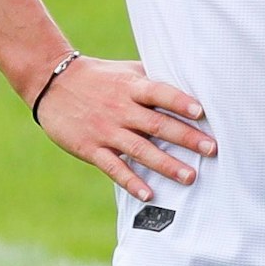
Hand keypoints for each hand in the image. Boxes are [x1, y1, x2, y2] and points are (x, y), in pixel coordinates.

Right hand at [35, 55, 214, 203]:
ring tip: (189, 177)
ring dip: (166, 164)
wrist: (52, 82)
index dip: (180, 102)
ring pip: (140, 150)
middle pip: (157, 124)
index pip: (160, 93)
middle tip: (211, 149)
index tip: (202, 113)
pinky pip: (114, 167)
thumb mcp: (127, 71)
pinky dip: (131, 181)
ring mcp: (106, 130)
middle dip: (186, 138)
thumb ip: (154, 78)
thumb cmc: (100, 76)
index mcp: (132, 87)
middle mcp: (121, 109)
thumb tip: (190, 80)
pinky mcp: (91, 148)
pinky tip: (149, 194)